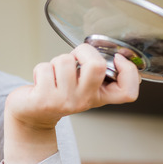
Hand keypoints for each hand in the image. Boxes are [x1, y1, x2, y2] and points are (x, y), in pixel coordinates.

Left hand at [6, 43, 139, 129]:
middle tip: (75, 58)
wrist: (33, 113)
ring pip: (65, 61)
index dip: (129, 71)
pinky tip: (41, 81)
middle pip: (97, 66)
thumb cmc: (59, 93)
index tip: (117, 59)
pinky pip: (44, 68)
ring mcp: (65, 101)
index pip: (128, 92)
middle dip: (84, 51)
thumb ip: (95, 73)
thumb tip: (106, 50)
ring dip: (56, 61)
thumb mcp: (83, 86)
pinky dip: (39, 69)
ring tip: (54, 74)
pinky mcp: (44, 99)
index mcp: (99, 96)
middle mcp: (84, 101)